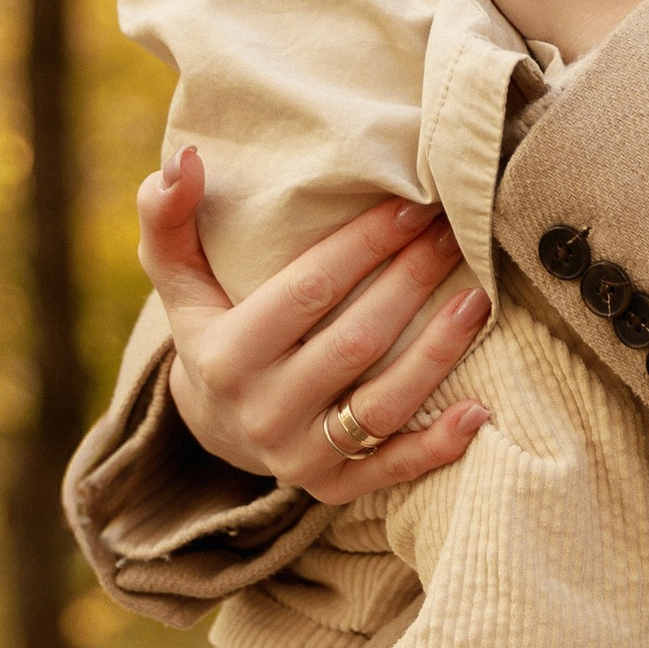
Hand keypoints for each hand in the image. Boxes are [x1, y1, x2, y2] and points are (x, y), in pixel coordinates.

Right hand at [136, 145, 491, 500]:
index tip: (412, 205)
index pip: (308, 290)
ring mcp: (300, 457)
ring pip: (384, 404)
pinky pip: (395, 469)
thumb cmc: (210, 326)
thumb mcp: (178, 275)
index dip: (365, 244)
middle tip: (455, 234)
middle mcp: (262, 413)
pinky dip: (439, 444)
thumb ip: (169, 216)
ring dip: (439, 351)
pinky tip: (478, 410)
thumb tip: (183, 159)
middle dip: (412, 281)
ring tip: (478, 299)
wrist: (215, 424)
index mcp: (224, 356)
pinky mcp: (335, 488)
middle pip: (356, 341)